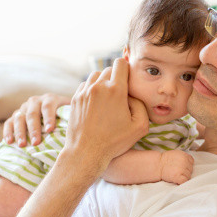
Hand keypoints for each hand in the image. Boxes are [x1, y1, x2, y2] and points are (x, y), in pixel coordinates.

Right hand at [3, 93, 70, 146]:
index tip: (50, 130)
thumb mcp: (71, 112)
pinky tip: (10, 142)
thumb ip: (73, 115)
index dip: (49, 118)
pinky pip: (8, 123)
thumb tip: (81, 123)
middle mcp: (35, 101)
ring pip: (19, 118)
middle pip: (32, 114)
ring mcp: (24, 108)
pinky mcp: (15, 116)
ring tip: (23, 145)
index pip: (48, 106)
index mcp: (50, 99)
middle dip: (34, 129)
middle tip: (36, 143)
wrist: (54, 112)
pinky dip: (8, 132)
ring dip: (20, 132)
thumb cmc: (65, 116)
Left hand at [63, 58, 148, 178]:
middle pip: (109, 69)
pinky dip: (92, 90)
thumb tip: (132, 94)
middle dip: (116, 78)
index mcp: (115, 90)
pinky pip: (85, 85)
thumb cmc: (114, 141)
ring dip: (103, 82)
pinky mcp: (75, 99)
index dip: (127, 69)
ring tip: (108, 98)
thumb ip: (141, 104)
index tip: (129, 80)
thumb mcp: (140, 126)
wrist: (86, 152)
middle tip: (120, 94)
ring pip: (96, 75)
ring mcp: (84, 92)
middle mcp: (98, 87)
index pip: (120, 63)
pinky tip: (97, 103)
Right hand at [160, 150, 193, 184]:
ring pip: (188, 176)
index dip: (187, 165)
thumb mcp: (176, 154)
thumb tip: (188, 163)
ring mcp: (182, 169)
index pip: (191, 162)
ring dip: (184, 177)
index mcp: (185, 155)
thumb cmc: (164, 160)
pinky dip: (182, 182)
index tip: (183, 167)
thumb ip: (183, 157)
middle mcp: (185, 162)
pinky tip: (178, 181)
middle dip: (186, 171)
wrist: (157, 165)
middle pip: (190, 170)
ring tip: (176, 175)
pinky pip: (185, 181)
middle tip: (178, 172)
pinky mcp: (179, 177)